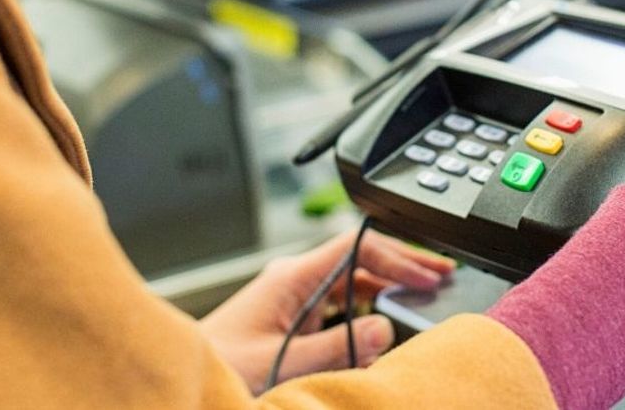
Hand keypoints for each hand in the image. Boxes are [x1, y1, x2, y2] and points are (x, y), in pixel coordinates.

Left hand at [199, 229, 453, 392]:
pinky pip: (337, 303)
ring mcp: (291, 297)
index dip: (397, 258)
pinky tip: (385, 319)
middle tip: (442, 274)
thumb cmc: (217, 367)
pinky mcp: (289, 318)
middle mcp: (292, 281)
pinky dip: (367, 306)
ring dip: (388, 284)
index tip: (428, 276)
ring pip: (351, 280)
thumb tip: (382, 328)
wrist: (183, 377)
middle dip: (402, 265)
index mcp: (290, 278)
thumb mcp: (280, 363)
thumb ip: (334, 348)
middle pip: (359, 259)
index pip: (356, 248)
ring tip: (423, 292)